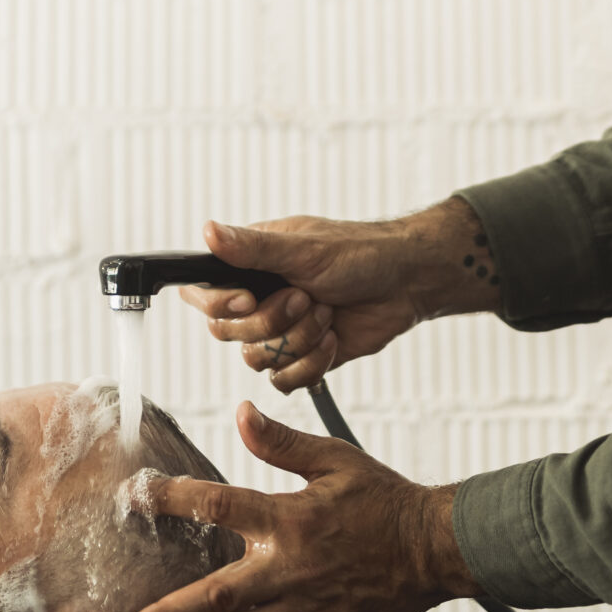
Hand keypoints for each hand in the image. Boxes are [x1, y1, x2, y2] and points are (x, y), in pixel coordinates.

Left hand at [115, 399, 477, 611]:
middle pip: (215, 597)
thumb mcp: (333, 459)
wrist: (434, 548)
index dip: (173, 498)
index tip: (135, 495)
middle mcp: (287, 568)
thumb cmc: (384, 499)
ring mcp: (303, 609)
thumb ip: (281, 443)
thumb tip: (242, 412)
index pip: (218, 505)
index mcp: (287, 518)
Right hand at [181, 201, 501, 394]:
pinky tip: (332, 339)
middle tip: (305, 298)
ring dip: (297, 341)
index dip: (221, 304)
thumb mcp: (304, 248)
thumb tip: (208, 231)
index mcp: (250, 266)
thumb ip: (253, 247)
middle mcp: (259, 298)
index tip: (250, 298)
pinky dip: (310, 364)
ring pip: (257, 360)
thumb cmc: (359, 254)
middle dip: (272, 321)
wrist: (407, 284)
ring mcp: (280, 330)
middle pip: (229, 333)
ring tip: (327, 314)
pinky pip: (283, 380)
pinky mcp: (301, 357)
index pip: (204, 294)